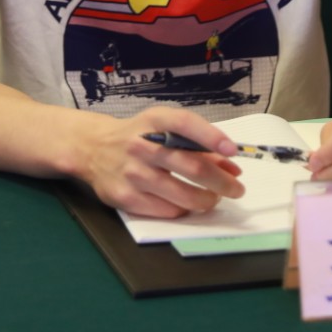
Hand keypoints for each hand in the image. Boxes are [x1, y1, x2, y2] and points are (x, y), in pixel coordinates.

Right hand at [76, 106, 244, 217]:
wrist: (94, 148)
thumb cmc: (138, 136)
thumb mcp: (162, 126)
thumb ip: (195, 142)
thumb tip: (231, 165)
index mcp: (154, 120)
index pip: (186, 124)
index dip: (212, 137)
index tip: (233, 152)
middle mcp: (141, 145)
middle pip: (193, 167)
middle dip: (222, 181)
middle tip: (237, 188)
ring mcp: (133, 174)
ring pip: (184, 196)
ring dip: (208, 200)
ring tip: (213, 198)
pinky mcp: (126, 198)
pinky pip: (167, 210)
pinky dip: (184, 210)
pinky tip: (186, 204)